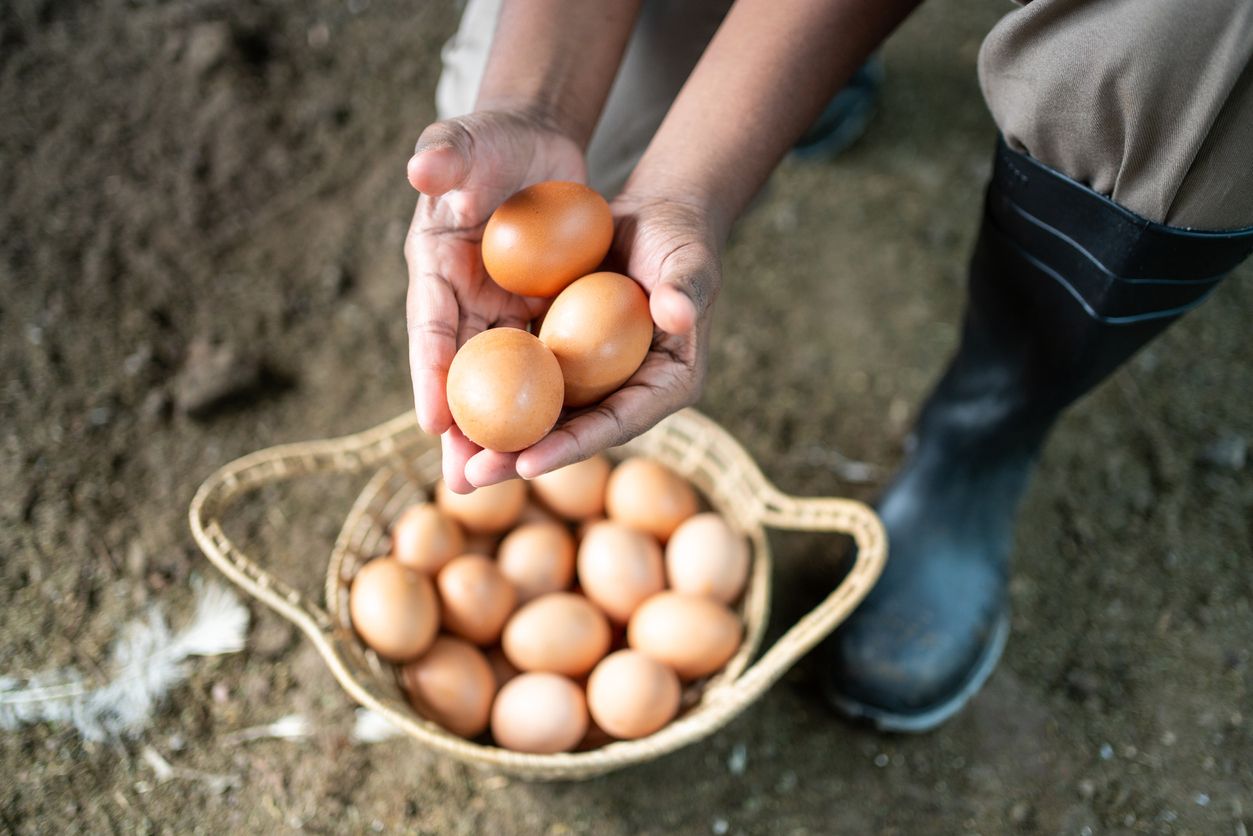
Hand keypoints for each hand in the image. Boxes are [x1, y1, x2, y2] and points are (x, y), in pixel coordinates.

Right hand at [404, 109, 585, 492]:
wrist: (534, 145)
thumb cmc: (495, 139)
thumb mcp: (469, 138)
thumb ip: (445, 152)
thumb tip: (422, 169)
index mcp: (434, 267)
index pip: (430, 326)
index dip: (430, 372)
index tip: (434, 419)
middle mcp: (461, 301)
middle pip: (459, 375)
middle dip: (459, 431)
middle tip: (463, 482)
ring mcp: (497, 314)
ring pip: (498, 385)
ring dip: (498, 433)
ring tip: (496, 485)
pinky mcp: (534, 318)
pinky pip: (538, 368)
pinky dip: (541, 405)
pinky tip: (552, 444)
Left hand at [463, 192, 722, 486]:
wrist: (656, 217)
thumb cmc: (680, 237)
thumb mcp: (688, 261)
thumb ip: (684, 289)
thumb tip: (680, 315)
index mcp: (669, 384)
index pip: (618, 423)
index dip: (574, 446)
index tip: (528, 463)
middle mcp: (632, 393)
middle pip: (575, 434)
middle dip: (522, 459)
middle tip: (473, 476)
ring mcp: (598, 379)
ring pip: (546, 415)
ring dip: (501, 438)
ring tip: (454, 461)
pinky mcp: (570, 359)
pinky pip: (529, 380)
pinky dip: (496, 394)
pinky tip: (453, 407)